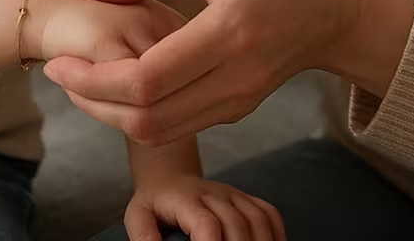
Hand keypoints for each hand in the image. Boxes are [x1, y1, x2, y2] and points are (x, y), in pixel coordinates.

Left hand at [45, 0, 413, 145]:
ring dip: (110, 113)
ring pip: (159, 131)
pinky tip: (115, 81)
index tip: (59, 59)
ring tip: (78, 77)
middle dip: (92, 102)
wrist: (337, 8)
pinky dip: (137, 112)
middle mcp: (236, 78)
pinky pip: (177, 125)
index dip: (94, 79)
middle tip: (57, 72)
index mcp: (230, 32)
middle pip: (147, 117)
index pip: (149, 79)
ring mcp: (238, 102)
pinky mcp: (236, 110)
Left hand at [125, 175, 284, 240]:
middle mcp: (213, 193)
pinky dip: (276, 233)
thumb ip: (143, 235)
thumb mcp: (137, 216)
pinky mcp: (245, 198)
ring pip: (257, 219)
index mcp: (185, 199)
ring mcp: (233, 194)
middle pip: (236, 224)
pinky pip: (269, 213)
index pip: (207, 224)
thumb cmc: (154, 205)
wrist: (169, 178)